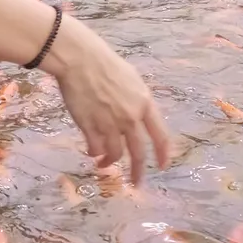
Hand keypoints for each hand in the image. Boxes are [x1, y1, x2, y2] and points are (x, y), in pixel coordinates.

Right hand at [42, 15, 174, 184]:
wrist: (79, 58)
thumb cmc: (104, 63)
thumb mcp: (131, 80)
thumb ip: (137, 101)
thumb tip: (137, 117)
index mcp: (144, 103)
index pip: (160, 135)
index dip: (163, 154)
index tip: (163, 166)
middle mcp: (130, 117)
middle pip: (138, 152)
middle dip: (138, 171)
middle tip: (136, 183)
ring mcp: (109, 123)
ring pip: (115, 153)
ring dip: (110, 162)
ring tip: (104, 165)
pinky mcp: (89, 126)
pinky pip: (96, 148)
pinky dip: (95, 153)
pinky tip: (92, 153)